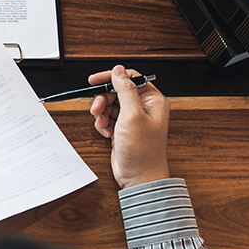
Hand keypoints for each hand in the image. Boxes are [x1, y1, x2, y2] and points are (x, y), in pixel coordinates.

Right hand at [88, 65, 170, 188]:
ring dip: (102, 113)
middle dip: (104, 100)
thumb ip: (125, 90)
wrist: (139, 177)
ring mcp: (133, 118)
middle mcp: (144, 107)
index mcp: (152, 100)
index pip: (130, 78)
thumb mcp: (132, 116)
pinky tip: (107, 132)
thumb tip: (118, 71)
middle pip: (117, 91)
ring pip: (110, 104)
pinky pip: (108, 117)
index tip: (95, 80)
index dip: (112, 77)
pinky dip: (103, 123)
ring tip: (102, 124)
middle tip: (96, 109)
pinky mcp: (124, 128)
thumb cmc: (143, 152)